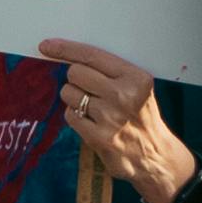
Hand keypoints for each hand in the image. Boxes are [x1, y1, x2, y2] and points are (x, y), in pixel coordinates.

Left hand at [37, 37, 193, 202]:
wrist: (156, 156)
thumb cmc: (139, 114)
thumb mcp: (135, 87)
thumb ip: (107, 70)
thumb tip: (62, 53)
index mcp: (136, 78)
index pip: (91, 55)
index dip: (65, 49)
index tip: (46, 46)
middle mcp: (124, 96)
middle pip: (75, 72)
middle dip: (76, 79)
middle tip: (91, 91)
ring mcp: (111, 118)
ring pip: (69, 93)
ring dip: (75, 99)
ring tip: (95, 110)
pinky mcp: (100, 138)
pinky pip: (69, 115)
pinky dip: (76, 117)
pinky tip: (93, 124)